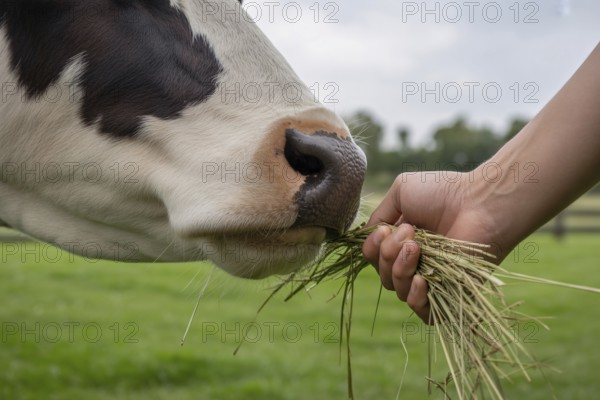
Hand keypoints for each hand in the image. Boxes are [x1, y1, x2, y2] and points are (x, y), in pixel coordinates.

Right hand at [362, 171, 498, 322]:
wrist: (480, 203)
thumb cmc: (443, 192)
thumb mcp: (400, 192)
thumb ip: (378, 215)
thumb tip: (368, 236)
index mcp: (400, 240)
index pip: (372, 257)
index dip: (372, 247)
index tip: (388, 229)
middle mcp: (413, 262)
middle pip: (381, 274)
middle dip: (387, 254)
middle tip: (411, 233)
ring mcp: (431, 279)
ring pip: (397, 289)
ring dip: (400, 268)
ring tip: (417, 248)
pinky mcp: (449, 295)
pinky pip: (423, 312)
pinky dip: (416, 297)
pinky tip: (423, 280)